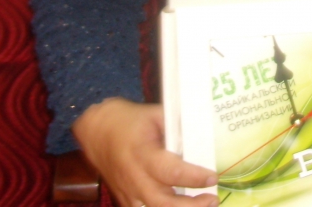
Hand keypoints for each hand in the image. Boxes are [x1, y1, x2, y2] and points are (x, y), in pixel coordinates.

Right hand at [72, 98, 218, 206]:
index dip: (193, 177)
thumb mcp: (155, 114)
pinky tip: (185, 206)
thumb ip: (178, 126)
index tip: (213, 176)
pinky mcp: (126, 199)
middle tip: (213, 199)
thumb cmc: (129, 121)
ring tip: (204, 205)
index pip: (170, 171)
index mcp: (142, 153)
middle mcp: (134, 177)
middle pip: (162, 202)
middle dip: (191, 206)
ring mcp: (128, 192)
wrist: (98, 131)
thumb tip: (203, 134)